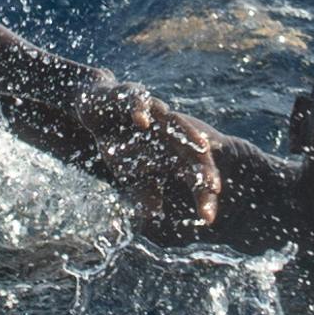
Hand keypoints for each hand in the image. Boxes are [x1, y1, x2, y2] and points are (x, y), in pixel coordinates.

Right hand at [87, 96, 223, 239]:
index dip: (202, 195)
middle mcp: (170, 131)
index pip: (194, 175)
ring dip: (189, 134)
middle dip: (205, 168)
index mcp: (174, 151)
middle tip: (215, 186)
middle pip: (194, 150)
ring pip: (176, 122)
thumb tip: (154, 211)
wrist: (98, 107)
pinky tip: (142, 123)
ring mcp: (154, 112)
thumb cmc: (121, 144)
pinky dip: (140, 111)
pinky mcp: (132, 95)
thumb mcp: (131, 174)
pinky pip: (138, 102)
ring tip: (204, 147)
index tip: (208, 218)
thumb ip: (144, 191)